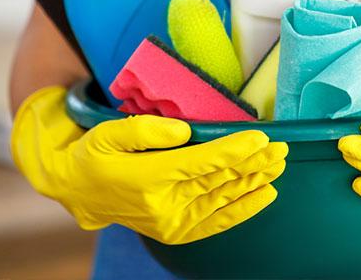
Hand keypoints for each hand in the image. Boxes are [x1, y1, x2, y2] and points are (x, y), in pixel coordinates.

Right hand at [12, 86, 286, 243]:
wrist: (79, 193)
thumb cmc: (95, 155)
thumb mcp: (107, 132)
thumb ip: (144, 128)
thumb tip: (183, 130)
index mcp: (146, 177)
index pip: (200, 162)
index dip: (233, 150)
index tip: (260, 137)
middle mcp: (163, 205)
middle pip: (218, 180)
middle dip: (253, 163)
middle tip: (281, 147)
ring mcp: (171, 222)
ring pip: (223, 199)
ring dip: (255, 181)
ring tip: (279, 163)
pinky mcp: (177, 232)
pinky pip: (217, 221)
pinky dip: (244, 209)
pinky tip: (265, 194)